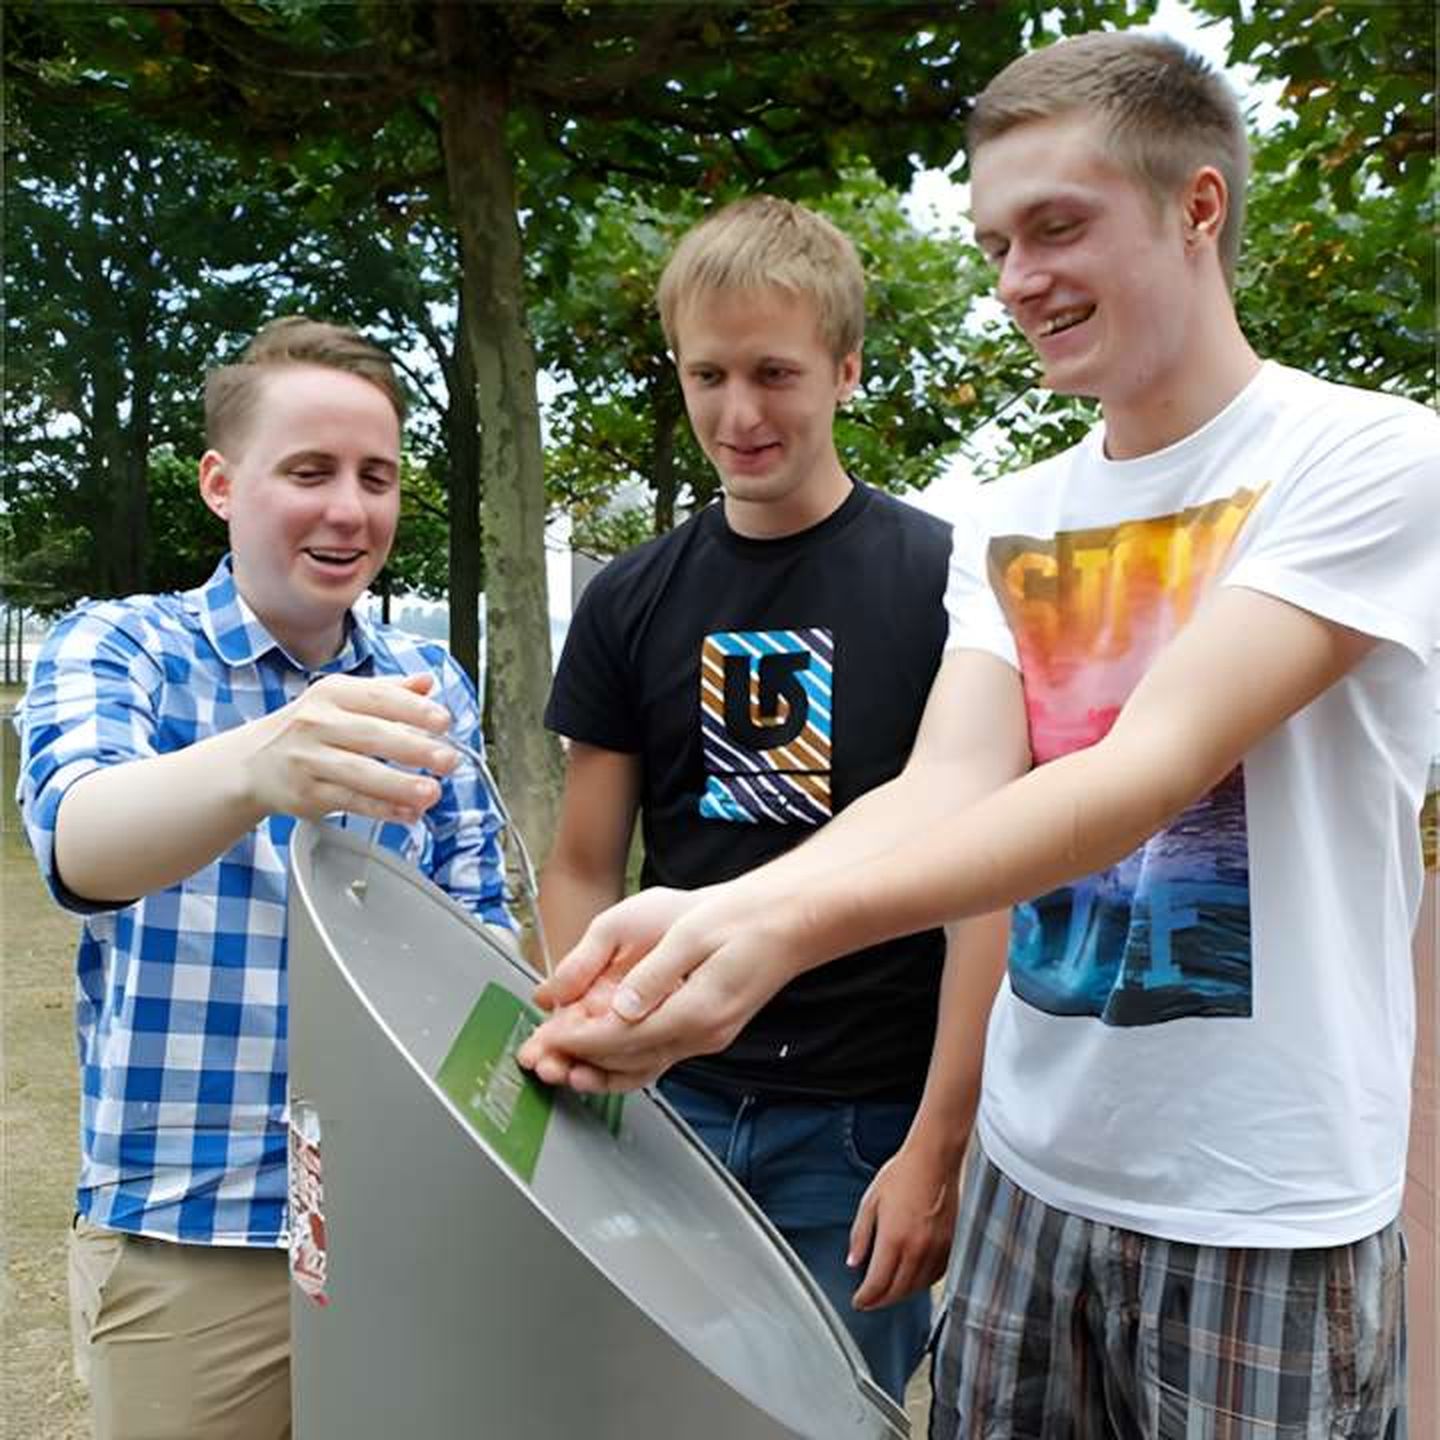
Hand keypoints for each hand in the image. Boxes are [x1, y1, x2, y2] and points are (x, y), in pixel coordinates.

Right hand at [240, 672, 456, 823]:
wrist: (253, 762)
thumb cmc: (309, 728)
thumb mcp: (342, 699)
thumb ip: (388, 691)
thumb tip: (426, 683)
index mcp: (333, 694)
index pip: (378, 697)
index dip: (413, 709)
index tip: (443, 721)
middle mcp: (318, 723)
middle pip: (372, 735)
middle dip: (414, 748)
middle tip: (448, 760)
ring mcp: (310, 759)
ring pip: (360, 773)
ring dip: (399, 784)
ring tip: (432, 792)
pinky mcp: (307, 793)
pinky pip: (350, 801)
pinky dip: (382, 809)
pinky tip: (409, 813)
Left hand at [517, 891, 811, 1091]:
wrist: (790, 920)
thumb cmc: (742, 917)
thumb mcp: (691, 931)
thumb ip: (653, 973)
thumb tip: (620, 1009)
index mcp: (695, 1011)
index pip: (620, 1038)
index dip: (576, 1040)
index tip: (545, 1038)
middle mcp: (700, 1034)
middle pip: (626, 1061)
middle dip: (578, 1061)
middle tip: (538, 1060)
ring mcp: (706, 1037)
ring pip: (642, 1066)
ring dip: (599, 1068)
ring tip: (561, 1068)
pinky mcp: (708, 1030)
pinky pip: (658, 1056)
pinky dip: (626, 1060)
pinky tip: (604, 1058)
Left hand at [847, 1135, 961, 1310]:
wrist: (934, 1160)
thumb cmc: (902, 1175)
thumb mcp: (870, 1202)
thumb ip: (860, 1236)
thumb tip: (853, 1261)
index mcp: (893, 1239)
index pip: (878, 1284)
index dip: (865, 1299)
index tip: (859, 1301)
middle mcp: (916, 1249)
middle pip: (897, 1291)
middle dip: (880, 1301)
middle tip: (870, 1301)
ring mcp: (936, 1249)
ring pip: (917, 1288)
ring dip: (900, 1294)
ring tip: (888, 1291)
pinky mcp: (950, 1245)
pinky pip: (935, 1276)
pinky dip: (921, 1283)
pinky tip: (912, 1278)